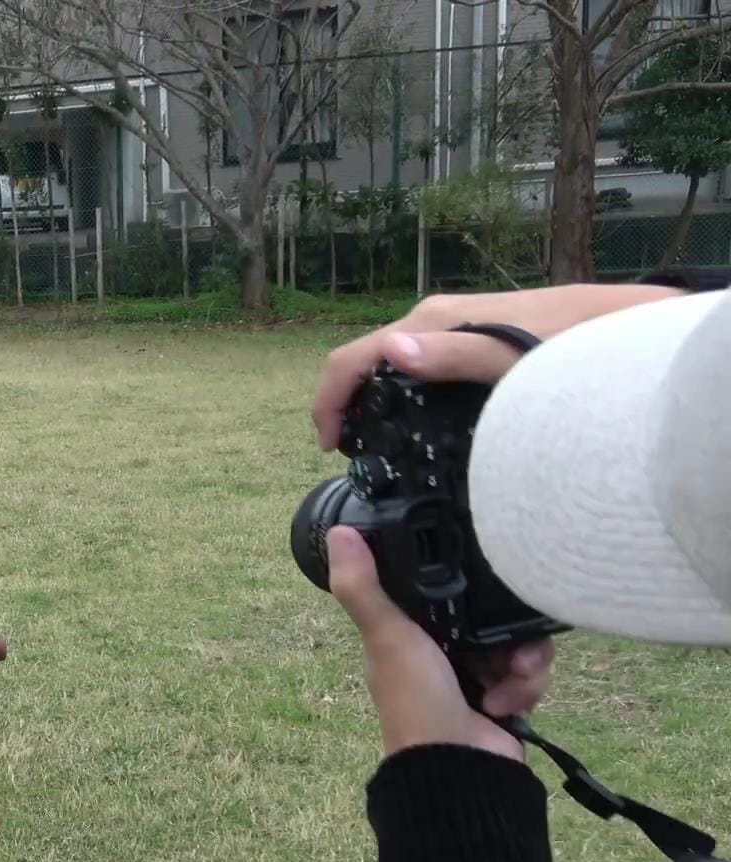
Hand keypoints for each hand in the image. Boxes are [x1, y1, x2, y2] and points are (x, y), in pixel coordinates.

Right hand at [313, 284, 687, 448]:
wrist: (622, 326)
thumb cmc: (571, 346)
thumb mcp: (510, 358)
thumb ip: (455, 354)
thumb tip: (392, 350)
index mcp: (429, 323)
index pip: (351, 358)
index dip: (329, 402)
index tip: (331, 447)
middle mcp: (432, 319)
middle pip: (365, 360)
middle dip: (346, 403)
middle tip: (352, 453)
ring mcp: (452, 325)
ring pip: (391, 362)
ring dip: (372, 398)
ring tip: (378, 443)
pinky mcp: (470, 334)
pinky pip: (418, 364)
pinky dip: (400, 391)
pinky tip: (417, 419)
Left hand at [325, 526, 553, 761]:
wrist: (461, 771)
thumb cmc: (417, 701)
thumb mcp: (388, 638)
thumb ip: (364, 588)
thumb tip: (337, 531)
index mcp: (407, 634)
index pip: (442, 590)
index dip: (463, 581)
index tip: (479, 577)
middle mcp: (442, 650)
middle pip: (489, 614)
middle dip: (505, 628)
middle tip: (503, 645)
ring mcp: (477, 675)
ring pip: (517, 641)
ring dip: (521, 661)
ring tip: (509, 677)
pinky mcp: (509, 697)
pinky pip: (532, 671)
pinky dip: (528, 686)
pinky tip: (509, 704)